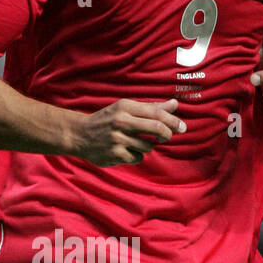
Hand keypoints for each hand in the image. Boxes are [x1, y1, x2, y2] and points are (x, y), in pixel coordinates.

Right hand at [71, 98, 186, 165]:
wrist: (79, 134)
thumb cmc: (107, 119)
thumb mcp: (125, 109)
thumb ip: (150, 108)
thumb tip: (174, 104)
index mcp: (125, 107)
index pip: (156, 113)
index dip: (173, 121)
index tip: (182, 127)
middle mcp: (121, 122)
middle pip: (157, 129)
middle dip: (167, 134)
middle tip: (167, 136)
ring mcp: (118, 139)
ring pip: (148, 146)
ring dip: (148, 145)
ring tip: (136, 141)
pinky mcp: (115, 155)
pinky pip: (138, 158)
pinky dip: (136, 155)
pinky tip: (125, 150)